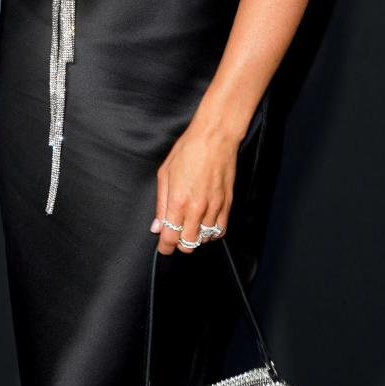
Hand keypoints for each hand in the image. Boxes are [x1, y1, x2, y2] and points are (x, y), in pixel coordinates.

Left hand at [151, 114, 238, 255]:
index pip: (170, 239)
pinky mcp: (227, 204)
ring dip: (195, 237)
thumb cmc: (188, 150)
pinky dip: (212, 233)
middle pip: (188, 244)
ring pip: (204, 239)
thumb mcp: (165, 173)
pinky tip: (205, 225)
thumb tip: (157, 226)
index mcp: (178, 201)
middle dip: (179, 244)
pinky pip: (220, 231)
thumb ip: (161, 204)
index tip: (163, 247)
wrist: (215, 138)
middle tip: (175, 235)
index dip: (165, 247)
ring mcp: (214, 208)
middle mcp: (197, 209)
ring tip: (190, 226)